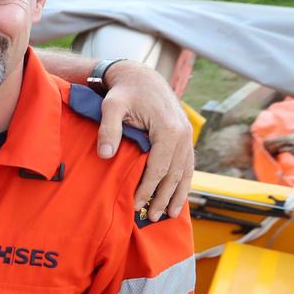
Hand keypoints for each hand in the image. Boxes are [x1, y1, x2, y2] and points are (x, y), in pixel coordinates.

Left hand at [98, 60, 193, 220]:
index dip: (148, 189)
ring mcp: (187, 135)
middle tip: (151, 217)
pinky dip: (184, 182)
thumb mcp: (111, 106)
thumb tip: (105, 154)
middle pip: (174, 174)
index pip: (159, 168)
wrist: (141, 76)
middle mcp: (183, 134)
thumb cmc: (123, 92)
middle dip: (163, 197)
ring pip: (185, 171)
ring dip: (177, 194)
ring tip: (168, 214)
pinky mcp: (185, 136)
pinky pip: (188, 163)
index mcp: (168, 130)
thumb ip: (108, 129)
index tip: (136, 205)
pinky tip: (177, 196)